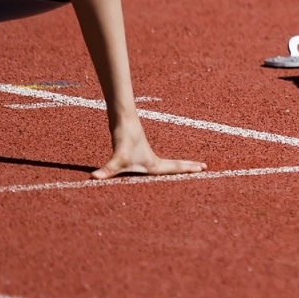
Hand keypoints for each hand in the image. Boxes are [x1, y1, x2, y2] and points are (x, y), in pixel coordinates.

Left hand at [92, 129, 206, 179]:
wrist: (123, 119)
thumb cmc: (123, 138)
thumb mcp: (118, 158)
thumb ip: (108, 169)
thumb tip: (94, 178)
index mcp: (152, 164)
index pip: (175, 168)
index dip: (188, 169)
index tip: (203, 168)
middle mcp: (152, 160)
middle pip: (175, 165)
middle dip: (189, 167)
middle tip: (204, 167)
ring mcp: (147, 156)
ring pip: (169, 163)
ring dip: (180, 165)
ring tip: (191, 166)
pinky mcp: (140, 153)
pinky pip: (160, 162)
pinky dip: (169, 164)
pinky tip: (164, 166)